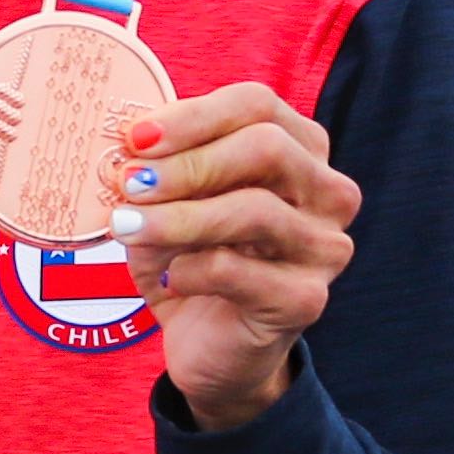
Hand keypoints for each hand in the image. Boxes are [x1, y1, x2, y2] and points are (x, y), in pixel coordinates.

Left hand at [109, 83, 356, 430]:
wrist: (212, 347)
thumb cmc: (192, 261)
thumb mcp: (169, 204)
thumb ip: (159, 168)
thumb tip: (125, 144)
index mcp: (301, 151)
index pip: (258, 106)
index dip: (192, 116)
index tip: (134, 138)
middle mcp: (328, 193)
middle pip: (265, 148)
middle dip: (186, 164)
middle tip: (129, 183)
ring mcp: (325, 247)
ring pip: (253, 210)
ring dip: (176, 217)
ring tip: (127, 227)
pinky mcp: (306, 299)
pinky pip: (237, 270)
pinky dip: (187, 269)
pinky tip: (167, 278)